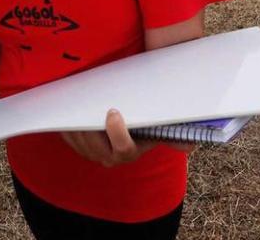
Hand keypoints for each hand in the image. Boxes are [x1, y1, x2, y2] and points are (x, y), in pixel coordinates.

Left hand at [61, 109, 195, 166]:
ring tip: (78, 102)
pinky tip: (69, 108)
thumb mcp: (155, 128)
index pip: (123, 149)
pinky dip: (67, 124)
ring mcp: (90, 153)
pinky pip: (69, 138)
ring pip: (79, 141)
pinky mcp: (77, 145)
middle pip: (95, 145)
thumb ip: (173, 135)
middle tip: (89, 104)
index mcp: (128, 152)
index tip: (113, 112)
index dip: (117, 133)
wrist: (119, 126)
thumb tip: (192, 145)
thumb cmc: (139, 125)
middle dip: (89, 127)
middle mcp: (108, 157)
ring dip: (76, 124)